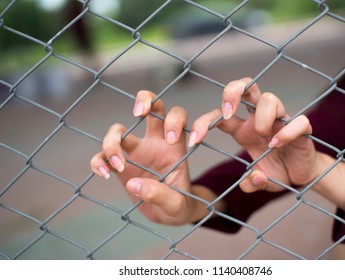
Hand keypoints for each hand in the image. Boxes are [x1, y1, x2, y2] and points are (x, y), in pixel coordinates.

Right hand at [90, 90, 196, 224]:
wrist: (168, 217)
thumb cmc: (179, 206)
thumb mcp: (176, 204)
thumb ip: (161, 195)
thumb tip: (134, 183)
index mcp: (174, 146)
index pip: (176, 116)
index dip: (174, 120)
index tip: (171, 140)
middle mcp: (154, 143)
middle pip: (150, 108)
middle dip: (144, 101)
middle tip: (139, 114)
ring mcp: (136, 152)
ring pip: (118, 130)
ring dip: (113, 142)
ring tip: (119, 165)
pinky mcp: (119, 166)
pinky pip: (101, 156)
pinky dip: (97, 161)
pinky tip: (104, 175)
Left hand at [188, 77, 318, 192]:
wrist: (302, 174)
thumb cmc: (277, 170)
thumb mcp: (260, 181)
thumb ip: (252, 184)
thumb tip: (249, 182)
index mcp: (243, 129)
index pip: (220, 114)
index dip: (204, 122)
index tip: (194, 140)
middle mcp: (260, 119)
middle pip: (245, 86)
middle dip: (232, 92)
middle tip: (228, 113)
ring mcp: (281, 121)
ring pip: (269, 98)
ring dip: (262, 117)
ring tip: (263, 138)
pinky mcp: (301, 128)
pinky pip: (297, 120)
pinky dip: (287, 131)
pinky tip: (278, 144)